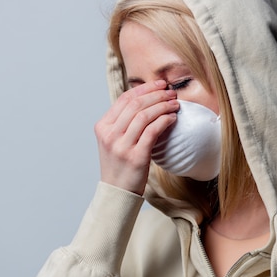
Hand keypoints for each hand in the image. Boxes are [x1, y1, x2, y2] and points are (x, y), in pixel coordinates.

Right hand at [94, 80, 178, 194]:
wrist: (117, 192)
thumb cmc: (120, 165)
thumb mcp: (114, 140)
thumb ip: (123, 122)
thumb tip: (146, 99)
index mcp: (102, 127)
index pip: (124, 99)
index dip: (144, 88)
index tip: (159, 84)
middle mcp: (109, 135)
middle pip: (135, 104)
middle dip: (156, 95)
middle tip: (171, 93)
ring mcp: (121, 146)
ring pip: (145, 115)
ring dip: (163, 106)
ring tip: (174, 104)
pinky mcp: (136, 157)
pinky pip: (153, 131)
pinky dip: (164, 121)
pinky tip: (172, 118)